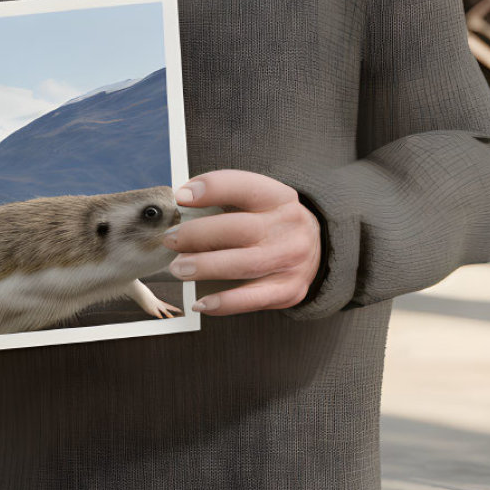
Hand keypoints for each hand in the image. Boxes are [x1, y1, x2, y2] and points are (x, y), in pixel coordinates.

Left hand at [162, 170, 320, 315]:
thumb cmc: (272, 222)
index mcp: (278, 197)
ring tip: (178, 268)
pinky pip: (252, 299)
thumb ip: (225, 200)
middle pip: (239, 228)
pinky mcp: (289, 290)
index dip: (210, 189)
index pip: (243, 186)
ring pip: (244, 264)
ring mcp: (291, 260)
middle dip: (198, 234)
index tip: (180, 196)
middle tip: (171, 240)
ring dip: (205, 267)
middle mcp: (289, 226)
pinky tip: (201, 302)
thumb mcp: (259, 201)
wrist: (318, 248)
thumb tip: (180, 206)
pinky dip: (223, 302)